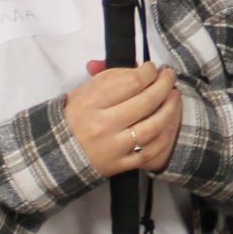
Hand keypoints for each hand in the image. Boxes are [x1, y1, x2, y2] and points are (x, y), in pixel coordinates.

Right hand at [65, 59, 180, 177]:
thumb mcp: (84, 91)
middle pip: (146, 102)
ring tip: (174, 96)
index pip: (131, 82)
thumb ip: (110, 77)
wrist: (58, 153)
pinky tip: (167, 124)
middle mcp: (102, 125)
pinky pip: (149, 152)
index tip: (153, 67)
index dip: (148, 72)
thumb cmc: (74, 117)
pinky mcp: (119, 166)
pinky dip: (163, 137)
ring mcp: (112, 148)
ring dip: (170, 109)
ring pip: (152, 127)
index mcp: (90, 103)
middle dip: (164, 84)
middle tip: (170, 76)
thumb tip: (140, 68)